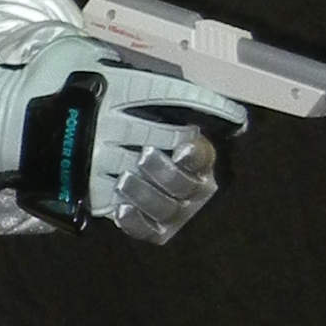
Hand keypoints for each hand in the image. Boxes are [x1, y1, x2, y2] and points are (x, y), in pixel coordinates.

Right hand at [0, 30, 244, 237]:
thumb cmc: (36, 83)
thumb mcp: (74, 52)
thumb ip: (111, 55)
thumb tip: (140, 51)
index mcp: (112, 90)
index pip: (173, 94)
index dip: (208, 102)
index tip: (234, 112)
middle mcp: (111, 127)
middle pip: (168, 135)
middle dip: (189, 138)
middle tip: (196, 138)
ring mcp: (100, 161)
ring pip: (153, 168)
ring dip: (169, 166)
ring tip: (171, 162)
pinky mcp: (89, 191)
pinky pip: (129, 198)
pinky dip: (144, 192)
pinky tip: (146, 186)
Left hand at [94, 91, 227, 245]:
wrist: (91, 130)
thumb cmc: (127, 110)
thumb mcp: (152, 95)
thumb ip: (189, 100)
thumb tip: (234, 116)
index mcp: (196, 153)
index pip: (203, 157)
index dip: (195, 155)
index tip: (181, 147)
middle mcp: (188, 184)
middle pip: (185, 186)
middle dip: (166, 173)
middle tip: (144, 157)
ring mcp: (168, 206)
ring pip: (165, 209)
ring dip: (146, 194)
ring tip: (124, 179)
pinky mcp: (145, 223)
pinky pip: (145, 230)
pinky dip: (135, 222)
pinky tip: (121, 209)